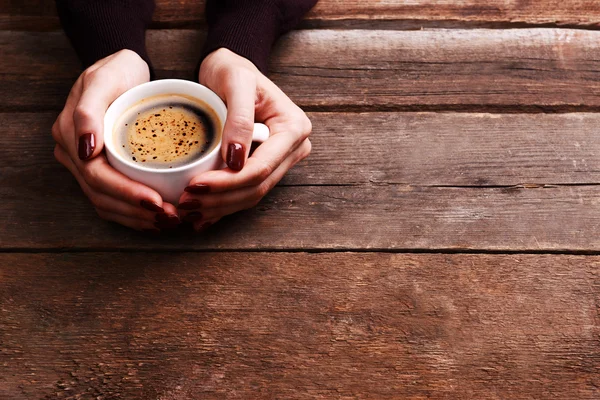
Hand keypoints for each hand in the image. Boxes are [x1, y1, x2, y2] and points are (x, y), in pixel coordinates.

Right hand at [52, 50, 179, 231]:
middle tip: (171, 217)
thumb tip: (86, 150)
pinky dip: (133, 214)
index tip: (157, 202)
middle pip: (101, 195)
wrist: (126, 69)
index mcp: (70, 135)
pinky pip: (112, 200)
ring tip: (168, 221)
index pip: (97, 176)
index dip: (126, 194)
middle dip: (136, 212)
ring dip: (136, 218)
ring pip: (106, 203)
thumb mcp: (104, 79)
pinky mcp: (100, 169)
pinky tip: (156, 219)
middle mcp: (73, 154)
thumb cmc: (118, 70)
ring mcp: (84, 163)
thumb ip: (89, 111)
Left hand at [177, 48, 311, 230]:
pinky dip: (224, 205)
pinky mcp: (266, 166)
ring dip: (220, 207)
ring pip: (252, 195)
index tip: (193, 186)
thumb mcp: (235, 82)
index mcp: (293, 128)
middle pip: (257, 186)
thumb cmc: (232, 69)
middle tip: (185, 203)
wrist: (229, 70)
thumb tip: (236, 160)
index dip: (227, 183)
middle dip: (221, 199)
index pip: (261, 168)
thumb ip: (239, 118)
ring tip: (188, 211)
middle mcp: (294, 147)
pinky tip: (202, 215)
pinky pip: (246, 192)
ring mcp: (282, 159)